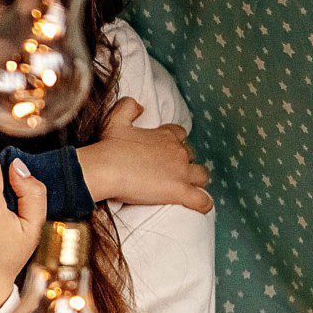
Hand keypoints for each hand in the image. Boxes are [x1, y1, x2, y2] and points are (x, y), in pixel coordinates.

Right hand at [74, 97, 212, 211]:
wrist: (107, 168)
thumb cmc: (110, 145)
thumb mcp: (116, 119)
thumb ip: (128, 107)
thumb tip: (140, 107)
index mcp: (165, 135)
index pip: (180, 134)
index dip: (175, 141)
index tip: (165, 149)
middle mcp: (177, 151)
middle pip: (191, 155)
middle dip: (185, 162)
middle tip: (171, 171)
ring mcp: (181, 172)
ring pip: (202, 176)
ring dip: (197, 181)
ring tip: (189, 188)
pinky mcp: (180, 191)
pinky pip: (201, 199)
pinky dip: (204, 203)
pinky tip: (202, 206)